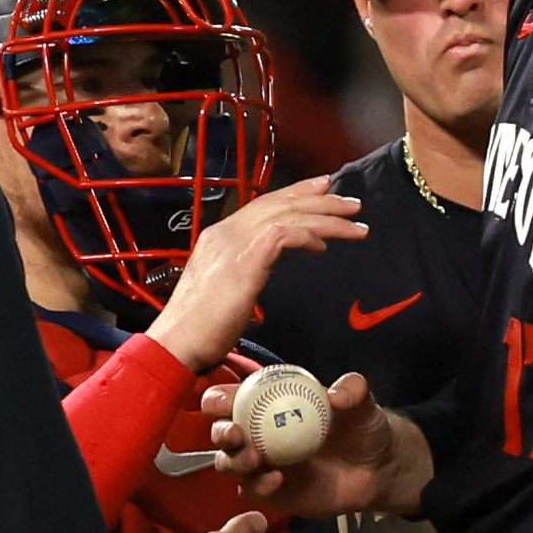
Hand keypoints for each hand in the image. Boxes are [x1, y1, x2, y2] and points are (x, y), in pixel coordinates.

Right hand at [145, 178, 364, 374]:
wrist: (177, 342)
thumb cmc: (200, 327)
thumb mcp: (225, 288)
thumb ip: (245, 269)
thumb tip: (263, 267)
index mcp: (219, 236)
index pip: (264, 204)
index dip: (296, 194)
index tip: (323, 190)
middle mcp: (226, 232)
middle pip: (280, 202)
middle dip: (319, 198)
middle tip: (351, 201)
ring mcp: (234, 243)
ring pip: (288, 215)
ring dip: (326, 218)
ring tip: (356, 224)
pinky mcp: (245, 260)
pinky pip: (284, 234)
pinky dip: (308, 236)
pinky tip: (323, 246)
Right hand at [204, 369, 430, 516]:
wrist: (378, 470)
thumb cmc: (362, 428)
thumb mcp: (362, 404)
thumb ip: (353, 391)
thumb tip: (337, 394)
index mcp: (267, 404)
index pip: (230, 397)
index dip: (218, 399)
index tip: (223, 402)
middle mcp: (257, 433)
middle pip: (221, 432)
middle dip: (221, 432)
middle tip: (236, 433)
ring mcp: (261, 464)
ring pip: (229, 463)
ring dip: (235, 461)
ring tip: (258, 459)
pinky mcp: (269, 492)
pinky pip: (251, 490)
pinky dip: (257, 486)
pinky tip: (277, 480)